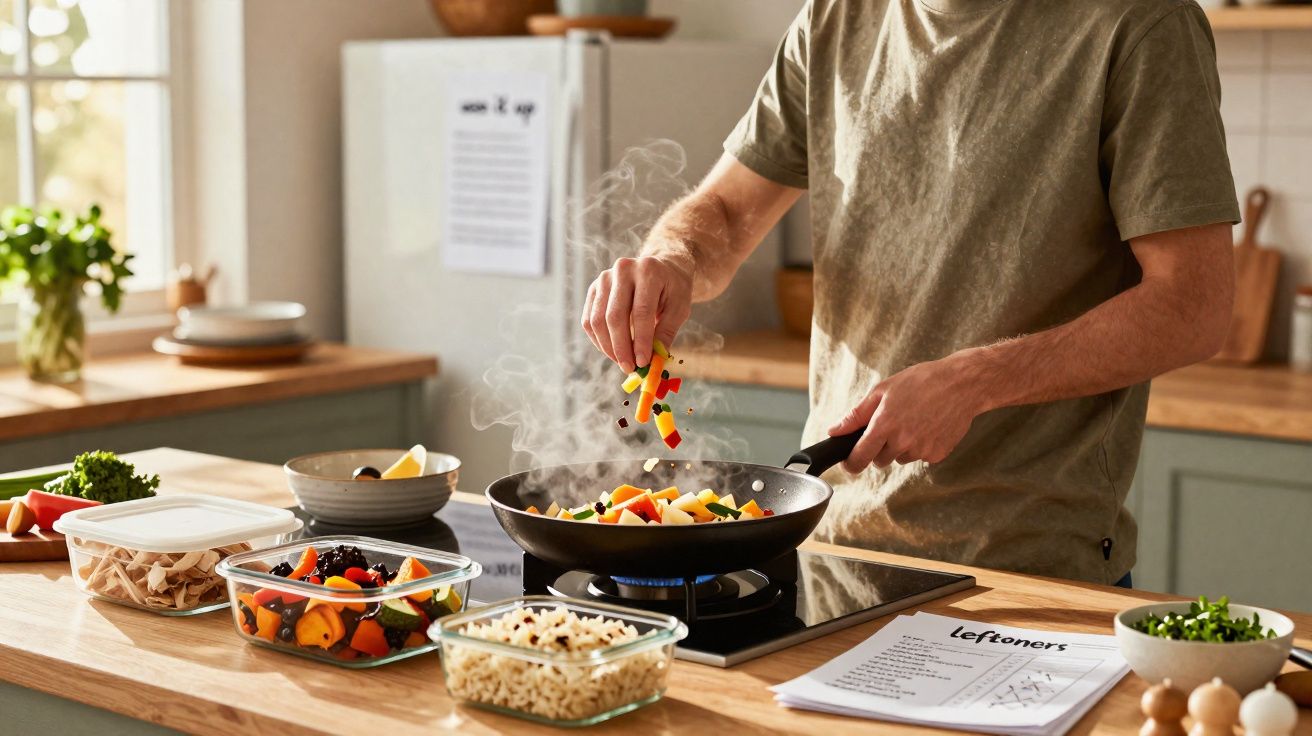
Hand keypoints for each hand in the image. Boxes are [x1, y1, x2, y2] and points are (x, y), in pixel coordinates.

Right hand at [581, 255, 692, 372]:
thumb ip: (666, 333)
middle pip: (614, 316)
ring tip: (622, 362)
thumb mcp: (679, 308)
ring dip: (608, 347)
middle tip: (629, 367)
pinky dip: (598, 340)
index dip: (641, 340)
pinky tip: (612, 351)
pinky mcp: (594, 288)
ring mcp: (605, 278)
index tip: (643, 362)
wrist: (661, 268)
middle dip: (621, 347)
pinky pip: (589, 320)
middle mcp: (623, 269)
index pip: (641, 311)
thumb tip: (653, 362)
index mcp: (648, 271)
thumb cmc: (673, 289)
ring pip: (598, 320)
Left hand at [827, 356, 986, 472]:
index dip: (851, 464)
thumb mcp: (883, 390)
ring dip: (901, 446)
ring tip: (914, 420)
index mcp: (885, 425)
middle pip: (879, 460)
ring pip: (900, 458)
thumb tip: (833, 431)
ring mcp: (922, 450)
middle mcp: (903, 441)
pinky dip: (921, 445)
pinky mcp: (938, 454)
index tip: (849, 464)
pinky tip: (929, 425)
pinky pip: (920, 457)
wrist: (963, 384)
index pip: (859, 458)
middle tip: (891, 425)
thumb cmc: (920, 381)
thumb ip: (856, 415)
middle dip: (879, 448)